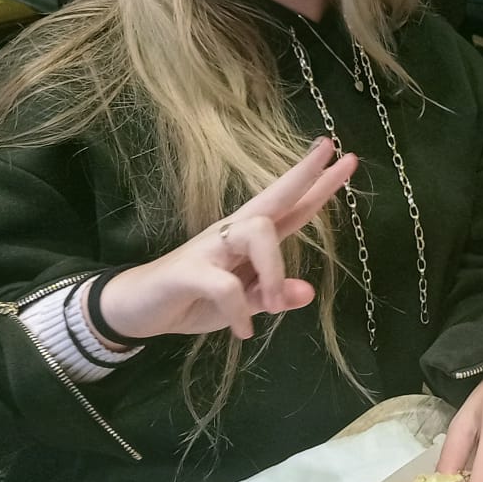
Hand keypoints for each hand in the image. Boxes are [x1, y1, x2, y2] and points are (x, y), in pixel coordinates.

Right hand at [95, 139, 355, 342]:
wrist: (137, 309)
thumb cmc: (193, 299)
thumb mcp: (243, 304)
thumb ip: (273, 296)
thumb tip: (308, 292)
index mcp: (249, 239)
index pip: (290, 205)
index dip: (317, 183)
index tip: (345, 156)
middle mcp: (232, 234)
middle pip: (274, 197)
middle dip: (304, 175)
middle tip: (333, 150)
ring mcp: (210, 249)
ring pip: (258, 232)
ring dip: (275, 271)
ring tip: (273, 305)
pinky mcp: (189, 271)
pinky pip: (226, 284)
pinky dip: (240, 310)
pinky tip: (243, 331)